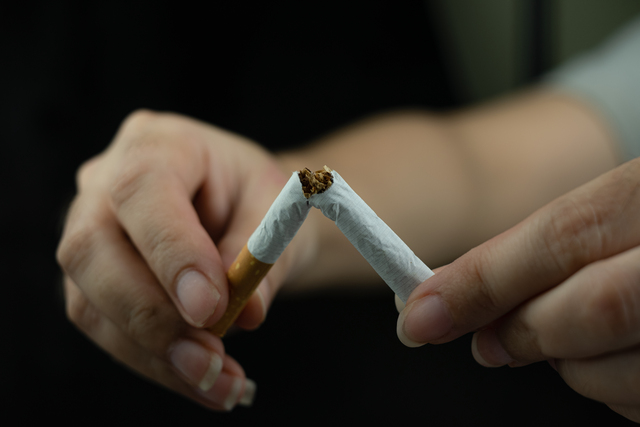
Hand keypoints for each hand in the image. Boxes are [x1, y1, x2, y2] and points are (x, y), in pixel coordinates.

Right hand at [57, 110, 313, 409]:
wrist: (244, 211)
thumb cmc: (260, 200)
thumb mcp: (280, 209)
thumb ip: (263, 252)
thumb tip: (246, 313)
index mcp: (159, 142)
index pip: (142, 188)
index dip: (170, 252)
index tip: (210, 308)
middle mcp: (106, 181)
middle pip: (93, 249)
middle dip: (153, 317)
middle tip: (211, 361)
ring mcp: (89, 230)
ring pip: (91, 302)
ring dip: (154, 355)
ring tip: (217, 382)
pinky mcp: (91, 278)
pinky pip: (105, 328)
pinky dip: (153, 364)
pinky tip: (199, 379)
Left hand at [397, 158, 639, 421]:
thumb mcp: (630, 199)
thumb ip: (557, 243)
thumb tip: (458, 295)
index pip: (562, 235)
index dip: (482, 281)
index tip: (419, 315)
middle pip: (588, 310)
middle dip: (524, 331)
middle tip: (489, 341)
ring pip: (620, 372)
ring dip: (575, 368)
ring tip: (574, 344)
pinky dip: (619, 391)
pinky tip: (624, 359)